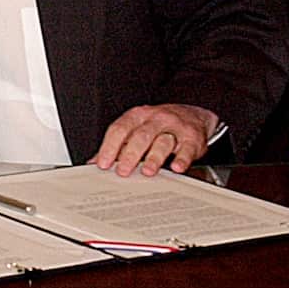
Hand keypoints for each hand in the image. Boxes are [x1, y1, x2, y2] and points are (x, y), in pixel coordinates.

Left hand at [93, 103, 218, 176]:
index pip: (119, 129)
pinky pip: (187, 148)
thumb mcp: (137, 129)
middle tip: (123, 171)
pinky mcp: (192, 138)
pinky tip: (176, 168)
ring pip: (162, 141)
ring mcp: (174, 127)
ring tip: (147, 172)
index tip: (102, 164)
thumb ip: (117, 145)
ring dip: (154, 158)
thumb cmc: (160, 125)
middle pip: (140, 136)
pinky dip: (182, 159)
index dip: (109, 147)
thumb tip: (94, 162)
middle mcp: (155, 119)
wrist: (194, 116)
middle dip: (130, 155)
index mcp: (137, 116)